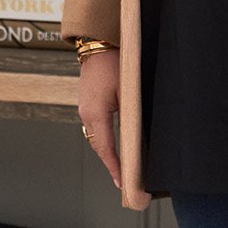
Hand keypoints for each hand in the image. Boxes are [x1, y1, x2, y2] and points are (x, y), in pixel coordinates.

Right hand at [78, 47, 122, 188]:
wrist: (97, 45)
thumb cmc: (115, 62)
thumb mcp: (128, 89)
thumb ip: (133, 112)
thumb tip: (142, 133)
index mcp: (95, 112)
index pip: (106, 147)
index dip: (115, 167)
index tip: (122, 182)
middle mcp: (86, 114)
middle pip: (99, 146)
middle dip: (111, 164)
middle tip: (124, 180)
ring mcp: (84, 109)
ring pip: (96, 138)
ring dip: (107, 152)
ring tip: (121, 168)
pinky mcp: (87, 105)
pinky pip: (95, 128)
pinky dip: (104, 139)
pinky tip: (114, 145)